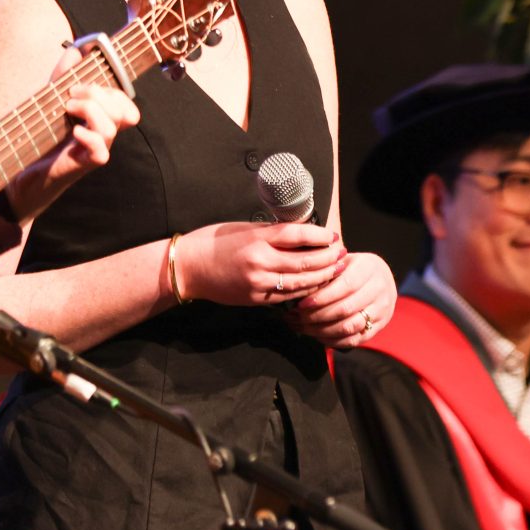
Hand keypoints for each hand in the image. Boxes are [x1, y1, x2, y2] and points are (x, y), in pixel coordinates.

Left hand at [5, 60, 141, 222]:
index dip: (112, 90)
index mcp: (100, 118)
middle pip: (123, 111)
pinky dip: (88, 136)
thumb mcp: (52, 96)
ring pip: (112, 128)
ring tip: (67, 109)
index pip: (125, 103)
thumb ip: (64, 73)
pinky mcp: (84, 164)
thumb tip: (76, 50)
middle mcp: (102, 134)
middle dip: (97, 94)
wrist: (23, 167)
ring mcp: (96, 150)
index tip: (82, 84)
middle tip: (71, 95)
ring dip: (89, 110)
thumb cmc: (41, 133)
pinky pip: (101, 152)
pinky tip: (73, 131)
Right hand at [179, 221, 347, 307]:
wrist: (188, 268)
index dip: (319, 236)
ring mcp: (258, 283)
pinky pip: (287, 296)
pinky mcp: (255, 299)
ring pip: (300, 283)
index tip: (333, 236)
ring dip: (321, 277)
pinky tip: (316, 286)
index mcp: (257, 239)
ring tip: (335, 270)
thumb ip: (270, 233)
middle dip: (327, 259)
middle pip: (304, 262)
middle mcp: (260, 262)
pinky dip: (304, 291)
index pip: (297, 235)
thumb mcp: (243, 229)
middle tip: (341, 253)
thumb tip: (300, 233)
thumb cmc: (213, 242)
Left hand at [284, 248, 396, 347]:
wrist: (381, 278)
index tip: (301, 304)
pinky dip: (333, 341)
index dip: (322, 297)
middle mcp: (379, 289)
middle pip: (345, 309)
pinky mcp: (380, 326)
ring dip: (322, 331)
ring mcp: (382, 310)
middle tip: (296, 318)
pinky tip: (317, 336)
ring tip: (302, 328)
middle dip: (317, 316)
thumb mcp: (342, 261)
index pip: (345, 286)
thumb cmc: (354, 267)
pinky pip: (354, 340)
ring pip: (349, 327)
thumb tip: (302, 288)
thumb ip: (326, 271)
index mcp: (369, 268)